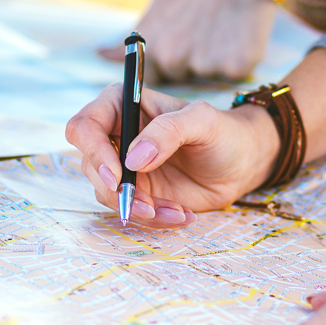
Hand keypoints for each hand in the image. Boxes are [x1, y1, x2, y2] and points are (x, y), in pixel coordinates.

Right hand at [65, 83, 279, 224]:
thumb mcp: (203, 121)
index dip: (94, 152)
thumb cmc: (223, 132)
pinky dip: (154, 219)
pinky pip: (129, 210)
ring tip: (176, 210)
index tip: (118, 176)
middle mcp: (116, 136)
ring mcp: (124, 167)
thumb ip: (168, 131)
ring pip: (107, 194)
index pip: (84, 127)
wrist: (241, 163)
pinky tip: (181, 214)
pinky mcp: (136, 192)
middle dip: (118, 190)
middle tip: (148, 205)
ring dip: (138, 209)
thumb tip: (133, 158)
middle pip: (90, 166)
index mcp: (122, 105)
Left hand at [100, 0, 277, 81]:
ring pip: (210, 74)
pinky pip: (236, 72)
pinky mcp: (238, 66)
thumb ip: (134, 39)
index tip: (179, 40)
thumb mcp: (158, 7)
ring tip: (222, 26)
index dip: (165, 61)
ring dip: (216, 59)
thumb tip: (100, 54)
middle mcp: (175, 60)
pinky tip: (240, 31)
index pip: (152, 76)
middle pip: (181, 75)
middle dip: (192, 58)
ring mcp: (207, 65)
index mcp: (152, 46)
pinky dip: (240, 58)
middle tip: (205, 27)